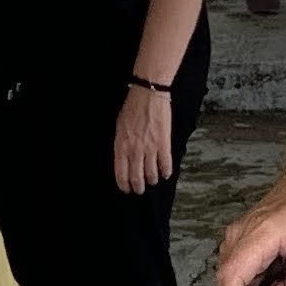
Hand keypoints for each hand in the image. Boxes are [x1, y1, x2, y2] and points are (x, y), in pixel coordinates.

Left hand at [113, 81, 173, 195]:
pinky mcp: (163, 143)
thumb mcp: (119, 127)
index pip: (120, 173)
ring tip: (153, 181)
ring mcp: (149, 148)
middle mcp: (134, 150)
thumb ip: (122, 144)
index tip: (126, 189)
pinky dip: (166, 172)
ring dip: (152, 180)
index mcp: (121, 145)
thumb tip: (124, 158)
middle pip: (136, 177)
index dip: (124, 185)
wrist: (148, 95)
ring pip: (151, 174)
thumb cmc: (132, 108)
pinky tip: (166, 174)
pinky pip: (165, 164)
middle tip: (140, 190)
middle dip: (138, 187)